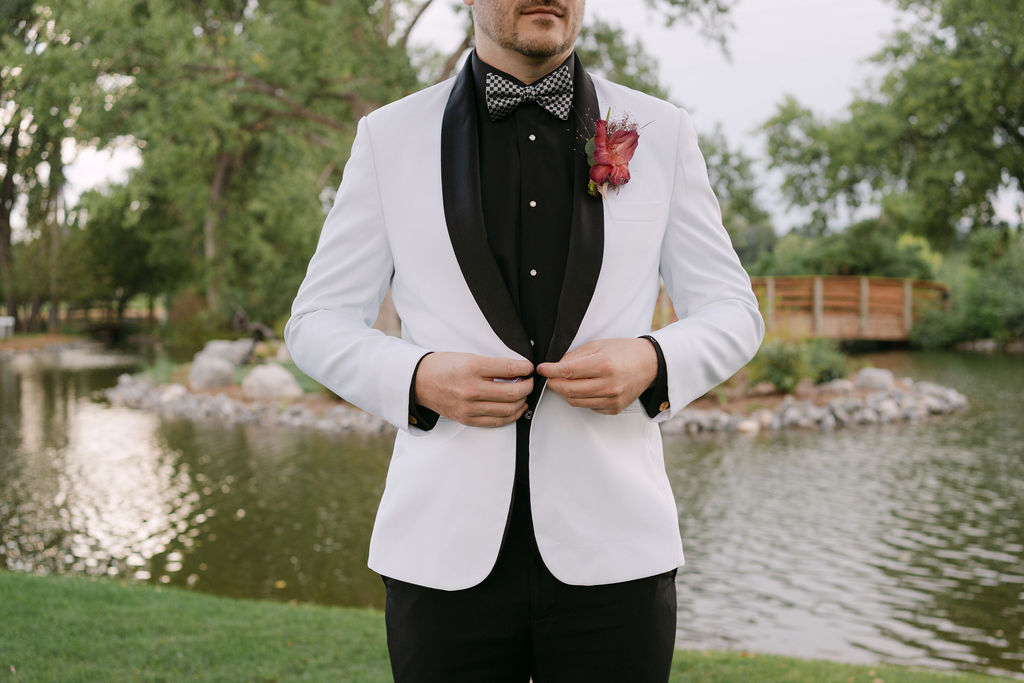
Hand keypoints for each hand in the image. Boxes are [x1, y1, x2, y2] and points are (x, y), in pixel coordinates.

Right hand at [414, 353, 533, 426]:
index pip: (509, 368)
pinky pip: (496, 421)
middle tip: (530, 382)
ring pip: (508, 409)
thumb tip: (518, 369)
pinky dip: (511, 416)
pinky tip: (516, 408)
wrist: (419, 382)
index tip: (529, 367)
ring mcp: (469, 407)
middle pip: (513, 392)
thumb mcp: (468, 357)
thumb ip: (492, 365)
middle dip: (528, 386)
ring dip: (522, 402)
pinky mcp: (467, 419)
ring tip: (524, 395)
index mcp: (472, 368)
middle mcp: (471, 389)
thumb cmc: (444, 366)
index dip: (525, 368)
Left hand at [537, 338, 656, 414]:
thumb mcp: (598, 345)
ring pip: (575, 401)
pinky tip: (581, 389)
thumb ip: (575, 356)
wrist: (650, 364)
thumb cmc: (624, 351)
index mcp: (603, 365)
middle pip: (568, 390)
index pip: (568, 372)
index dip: (550, 371)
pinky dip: (579, 399)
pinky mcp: (613, 409)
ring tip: (562, 383)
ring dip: (564, 393)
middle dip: (554, 384)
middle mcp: (608, 385)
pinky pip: (587, 406)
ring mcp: (611, 399)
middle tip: (549, 377)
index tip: (541, 369)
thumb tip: (555, 366)